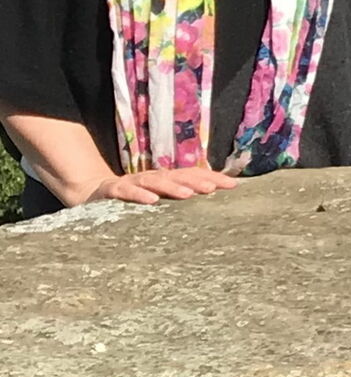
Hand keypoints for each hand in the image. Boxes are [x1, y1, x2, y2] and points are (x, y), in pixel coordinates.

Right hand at [78, 166, 238, 205]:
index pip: (192, 175)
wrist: (90, 194)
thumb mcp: (158, 199)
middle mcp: (151, 178)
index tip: (234, 185)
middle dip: (197, 181)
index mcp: (165, 180)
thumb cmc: (131, 200)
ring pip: (154, 181)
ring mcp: (132, 182)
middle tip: (215, 188)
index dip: (212, 177)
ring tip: (189, 194)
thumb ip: (178, 198)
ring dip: (172, 187)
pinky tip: (152, 201)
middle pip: (178, 176)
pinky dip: (138, 195)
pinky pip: (126, 191)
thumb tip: (211, 201)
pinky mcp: (112, 191)